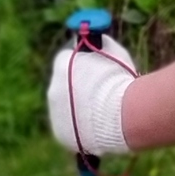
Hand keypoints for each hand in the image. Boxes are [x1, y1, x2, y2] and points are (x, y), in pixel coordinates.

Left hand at [48, 30, 138, 156]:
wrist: (122, 115)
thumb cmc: (120, 80)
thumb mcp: (114, 53)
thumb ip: (101, 46)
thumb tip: (97, 41)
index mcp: (62, 63)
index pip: (67, 58)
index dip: (83, 63)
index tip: (95, 68)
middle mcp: (53, 86)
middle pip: (65, 85)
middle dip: (79, 87)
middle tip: (100, 92)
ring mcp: (55, 112)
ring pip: (67, 108)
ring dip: (80, 108)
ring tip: (103, 112)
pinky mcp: (60, 134)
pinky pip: (70, 128)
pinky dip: (80, 127)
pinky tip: (98, 126)